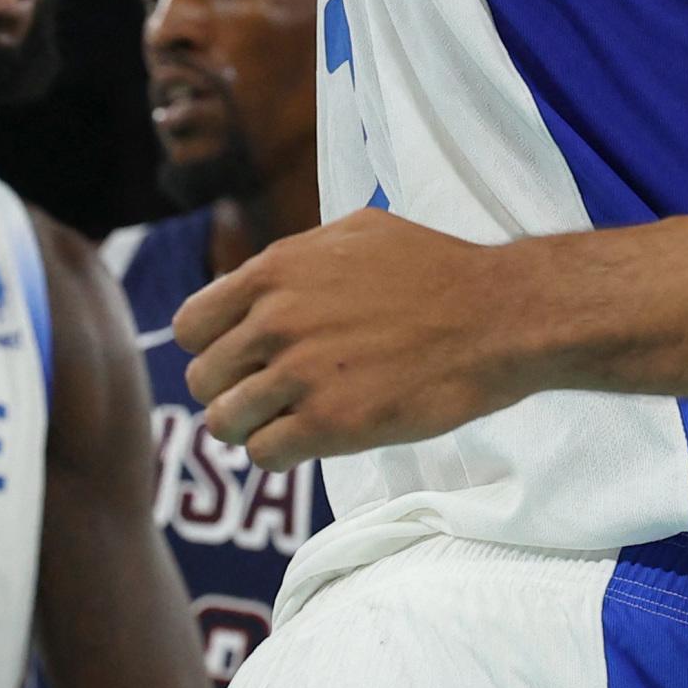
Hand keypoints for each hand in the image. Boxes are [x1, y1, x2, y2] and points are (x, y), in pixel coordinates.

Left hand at [175, 209, 539, 466]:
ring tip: (284, 422)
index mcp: (275, 271)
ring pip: (224, 423)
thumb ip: (295, 256)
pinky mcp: (329, 425)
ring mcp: (300, 375)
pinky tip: (310, 439)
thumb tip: (258, 280)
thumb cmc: (435, 269)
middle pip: (202, 380)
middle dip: (230, 391)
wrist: (496, 318)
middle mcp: (276, 321)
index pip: (190, 326)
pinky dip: (280, 453)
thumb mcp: (356, 232)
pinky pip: (264, 455)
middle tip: (266, 396)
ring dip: (250, 428)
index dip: (210, 347)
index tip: (239, 358)